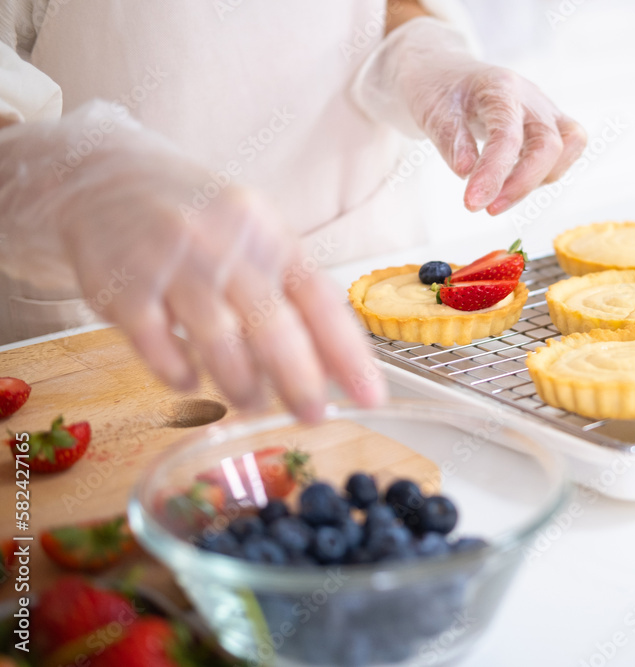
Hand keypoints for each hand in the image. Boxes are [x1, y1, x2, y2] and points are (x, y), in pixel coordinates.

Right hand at [0, 102, 385, 420]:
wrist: (104, 175)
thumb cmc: (197, 217)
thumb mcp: (254, 234)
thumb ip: (291, 292)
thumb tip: (332, 362)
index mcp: (268, 234)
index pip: (320, 300)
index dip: (348, 353)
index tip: (370, 396)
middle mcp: (224, 246)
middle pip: (272, 325)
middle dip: (299, 380)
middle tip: (313, 416)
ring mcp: (172, 265)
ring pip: (218, 341)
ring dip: (242, 385)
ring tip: (254, 403)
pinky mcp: (123, 288)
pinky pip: (159, 346)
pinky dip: (179, 374)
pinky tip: (190, 382)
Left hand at [353, 18, 586, 214]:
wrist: (446, 72)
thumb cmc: (439, 89)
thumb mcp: (431, 110)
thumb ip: (451, 139)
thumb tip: (466, 172)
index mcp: (500, 87)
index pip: (507, 134)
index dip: (493, 173)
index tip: (472, 203)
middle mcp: (531, 98)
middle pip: (549, 144)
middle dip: (522, 185)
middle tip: (488, 209)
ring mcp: (545, 111)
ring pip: (567, 149)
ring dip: (536, 182)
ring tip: (498, 198)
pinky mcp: (549, 125)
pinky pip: (566, 152)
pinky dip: (544, 176)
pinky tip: (511, 186)